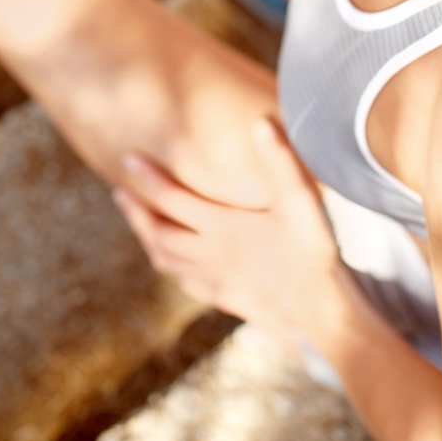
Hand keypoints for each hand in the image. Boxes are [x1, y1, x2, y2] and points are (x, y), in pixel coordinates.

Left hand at [114, 119, 346, 349]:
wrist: (322, 318)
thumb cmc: (312, 255)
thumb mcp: (301, 202)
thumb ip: (280, 161)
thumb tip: (261, 123)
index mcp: (221, 227)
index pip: (172, 198)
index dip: (147, 177)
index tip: (127, 158)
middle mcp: (210, 253)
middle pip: (159, 232)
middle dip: (136, 212)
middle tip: (119, 192)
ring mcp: (215, 279)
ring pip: (167, 260)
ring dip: (148, 239)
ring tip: (139, 223)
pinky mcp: (225, 299)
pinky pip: (186, 282)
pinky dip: (172, 268)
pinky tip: (174, 264)